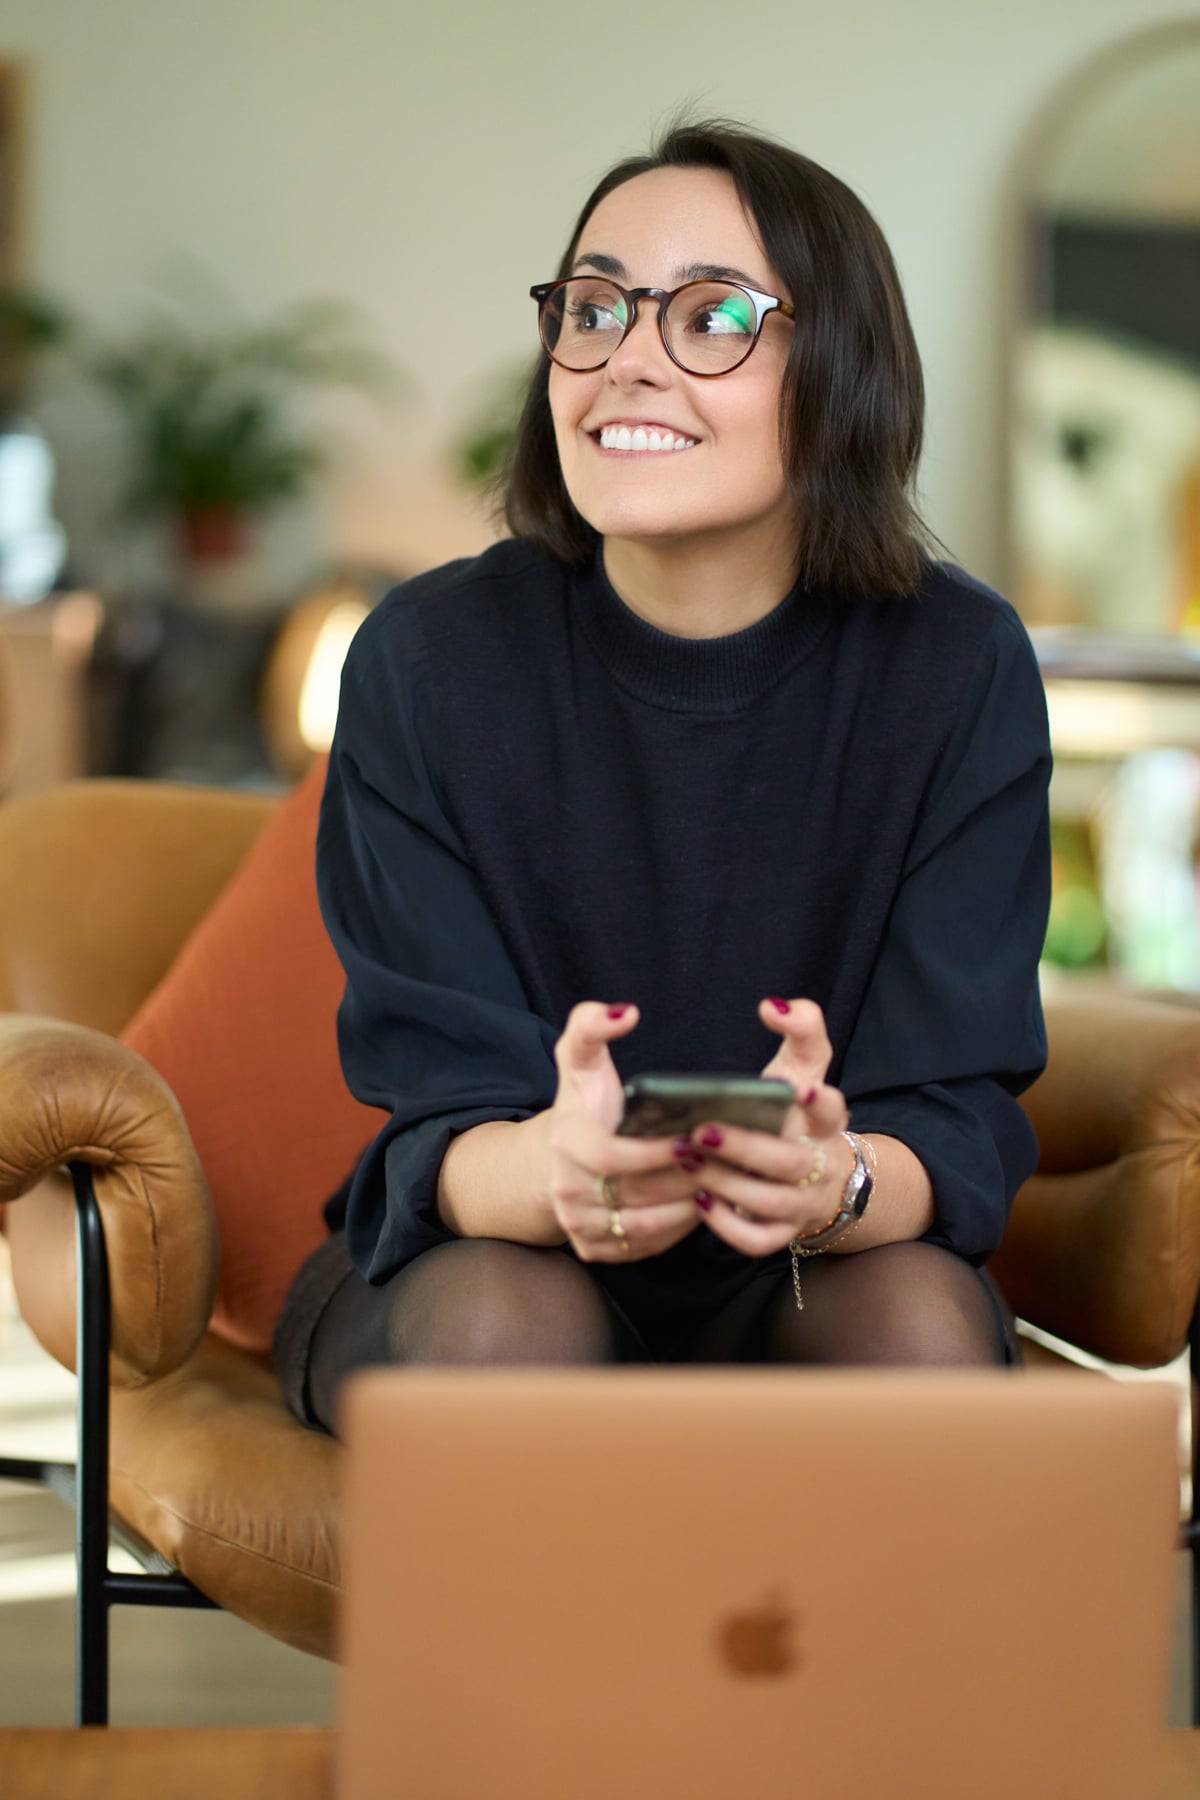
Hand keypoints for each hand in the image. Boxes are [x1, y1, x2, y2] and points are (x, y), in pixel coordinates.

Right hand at [547, 1001, 705, 1262]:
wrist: (555, 1157)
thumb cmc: (585, 1104)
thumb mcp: (581, 1060)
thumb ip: (591, 1025)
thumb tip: (626, 1011)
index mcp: (567, 1144)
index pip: (615, 1157)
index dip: (657, 1153)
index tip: (693, 1138)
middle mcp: (567, 1190)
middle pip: (638, 1194)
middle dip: (685, 1179)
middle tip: (725, 1162)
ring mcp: (578, 1224)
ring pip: (645, 1227)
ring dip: (688, 1208)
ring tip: (721, 1183)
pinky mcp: (592, 1249)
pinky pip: (644, 1249)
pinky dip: (677, 1232)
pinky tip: (702, 1206)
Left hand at [686, 997, 852, 1257]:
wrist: (816, 1175)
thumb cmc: (794, 1111)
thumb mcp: (802, 1068)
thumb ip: (801, 1028)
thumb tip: (774, 1005)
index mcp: (826, 1122)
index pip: (834, 1109)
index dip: (822, 1102)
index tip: (803, 1087)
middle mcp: (821, 1164)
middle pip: (791, 1162)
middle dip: (745, 1148)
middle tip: (701, 1130)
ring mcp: (803, 1203)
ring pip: (770, 1201)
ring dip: (726, 1183)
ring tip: (686, 1159)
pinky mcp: (782, 1232)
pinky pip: (758, 1241)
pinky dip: (727, 1225)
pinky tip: (698, 1200)